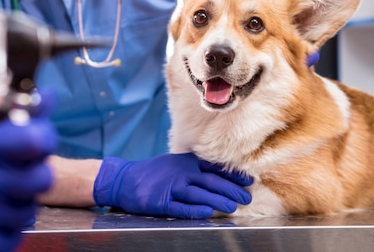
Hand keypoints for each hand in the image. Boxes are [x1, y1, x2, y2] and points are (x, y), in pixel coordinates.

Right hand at [93, 153, 252, 218]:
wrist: (124, 179)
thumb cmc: (154, 172)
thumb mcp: (175, 163)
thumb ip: (195, 167)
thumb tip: (219, 175)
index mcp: (186, 162)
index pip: (214, 168)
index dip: (232, 175)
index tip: (249, 180)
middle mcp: (181, 173)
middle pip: (211, 181)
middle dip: (231, 189)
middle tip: (246, 197)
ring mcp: (171, 187)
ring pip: (199, 194)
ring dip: (218, 200)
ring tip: (233, 207)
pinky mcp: (161, 202)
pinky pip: (181, 206)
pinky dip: (195, 209)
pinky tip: (208, 211)